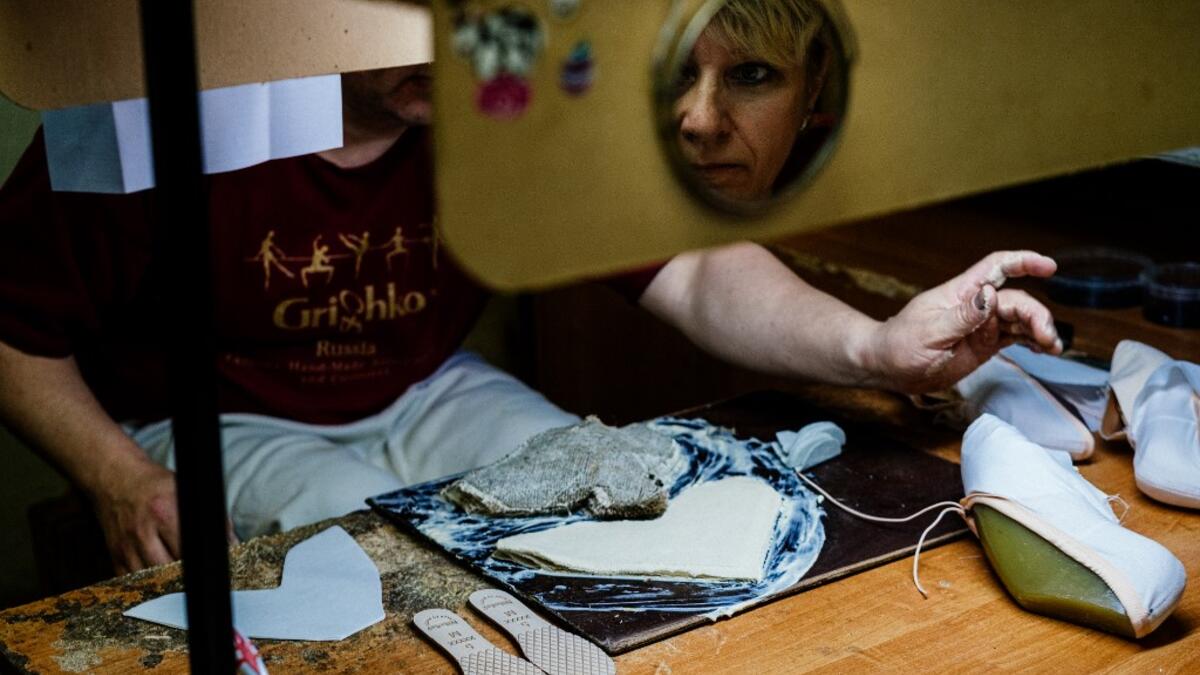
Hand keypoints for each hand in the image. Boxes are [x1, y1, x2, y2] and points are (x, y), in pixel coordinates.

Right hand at [91, 456, 240, 573]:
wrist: (115, 478)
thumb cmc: (157, 485)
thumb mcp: (188, 491)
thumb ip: (213, 517)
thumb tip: (232, 544)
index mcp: (164, 512)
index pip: (188, 550)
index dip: (203, 564)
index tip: (213, 570)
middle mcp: (142, 531)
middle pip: (168, 569)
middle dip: (187, 577)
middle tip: (201, 580)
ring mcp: (125, 546)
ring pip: (151, 579)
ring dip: (168, 584)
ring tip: (183, 582)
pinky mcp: (115, 555)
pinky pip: (132, 581)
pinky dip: (148, 585)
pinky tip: (160, 582)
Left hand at [868, 250, 1060, 393]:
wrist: (887, 366)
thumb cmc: (899, 345)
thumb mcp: (929, 332)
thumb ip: (962, 316)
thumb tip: (990, 295)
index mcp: (960, 293)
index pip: (996, 268)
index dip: (1023, 262)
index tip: (1048, 266)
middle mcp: (975, 306)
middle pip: (1016, 300)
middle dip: (1036, 314)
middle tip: (1046, 336)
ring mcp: (981, 326)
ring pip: (1019, 320)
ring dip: (1039, 330)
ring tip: (1052, 347)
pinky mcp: (984, 344)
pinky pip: (1014, 338)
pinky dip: (1032, 341)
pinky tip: (1044, 349)